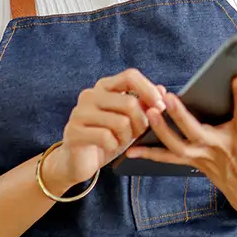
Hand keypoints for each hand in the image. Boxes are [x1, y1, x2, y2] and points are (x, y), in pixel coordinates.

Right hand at [41, 69, 164, 192]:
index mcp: (104, 87)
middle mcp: (89, 95)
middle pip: (129, 102)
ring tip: (120, 141)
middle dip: (141, 122)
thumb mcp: (130, 120)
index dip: (149, 90)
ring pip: (120, 122)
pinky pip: (106, 137)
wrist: (79, 161)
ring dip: (127, 137)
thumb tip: (162, 89)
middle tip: (138, 133)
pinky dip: (114, 146)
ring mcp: (79, 112)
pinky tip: (109, 147)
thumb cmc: (108, 137)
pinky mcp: (74, 131)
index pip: (130, 76)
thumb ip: (143, 104)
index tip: (160, 106)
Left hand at [125, 76, 236, 218]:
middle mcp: (223, 148)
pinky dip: (149, 154)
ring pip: (178, 145)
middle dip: (182, 115)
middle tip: (167, 97)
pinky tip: (128, 149)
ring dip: (161, 129)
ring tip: (147, 109)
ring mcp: (206, 157)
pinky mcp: (195, 163)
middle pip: (198, 132)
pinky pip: (169, 159)